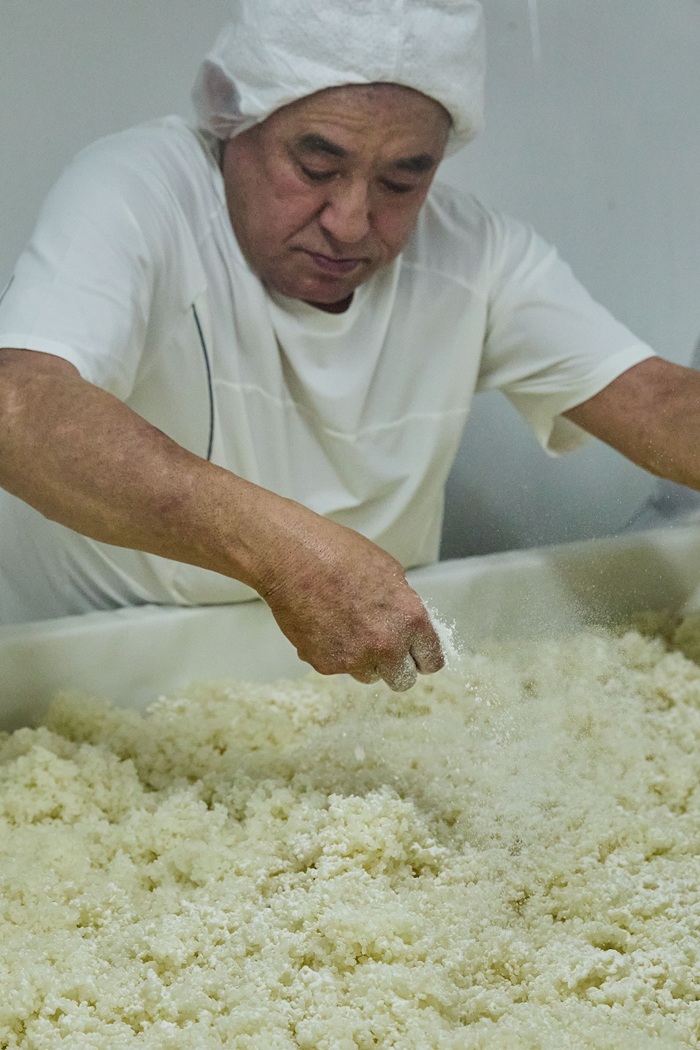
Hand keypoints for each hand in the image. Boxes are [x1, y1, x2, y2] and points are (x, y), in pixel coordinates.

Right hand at [254, 506, 443, 690]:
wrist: (292, 559)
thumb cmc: (340, 554)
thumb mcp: (390, 571)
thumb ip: (404, 605)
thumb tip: (406, 625)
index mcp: (410, 619)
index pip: (431, 661)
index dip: (424, 657)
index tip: (416, 655)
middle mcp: (386, 646)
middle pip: (403, 680)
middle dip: (396, 665)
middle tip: (383, 646)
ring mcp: (354, 659)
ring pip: (369, 675)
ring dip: (365, 659)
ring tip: (348, 627)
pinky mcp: (326, 665)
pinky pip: (338, 668)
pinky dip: (335, 653)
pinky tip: (326, 625)